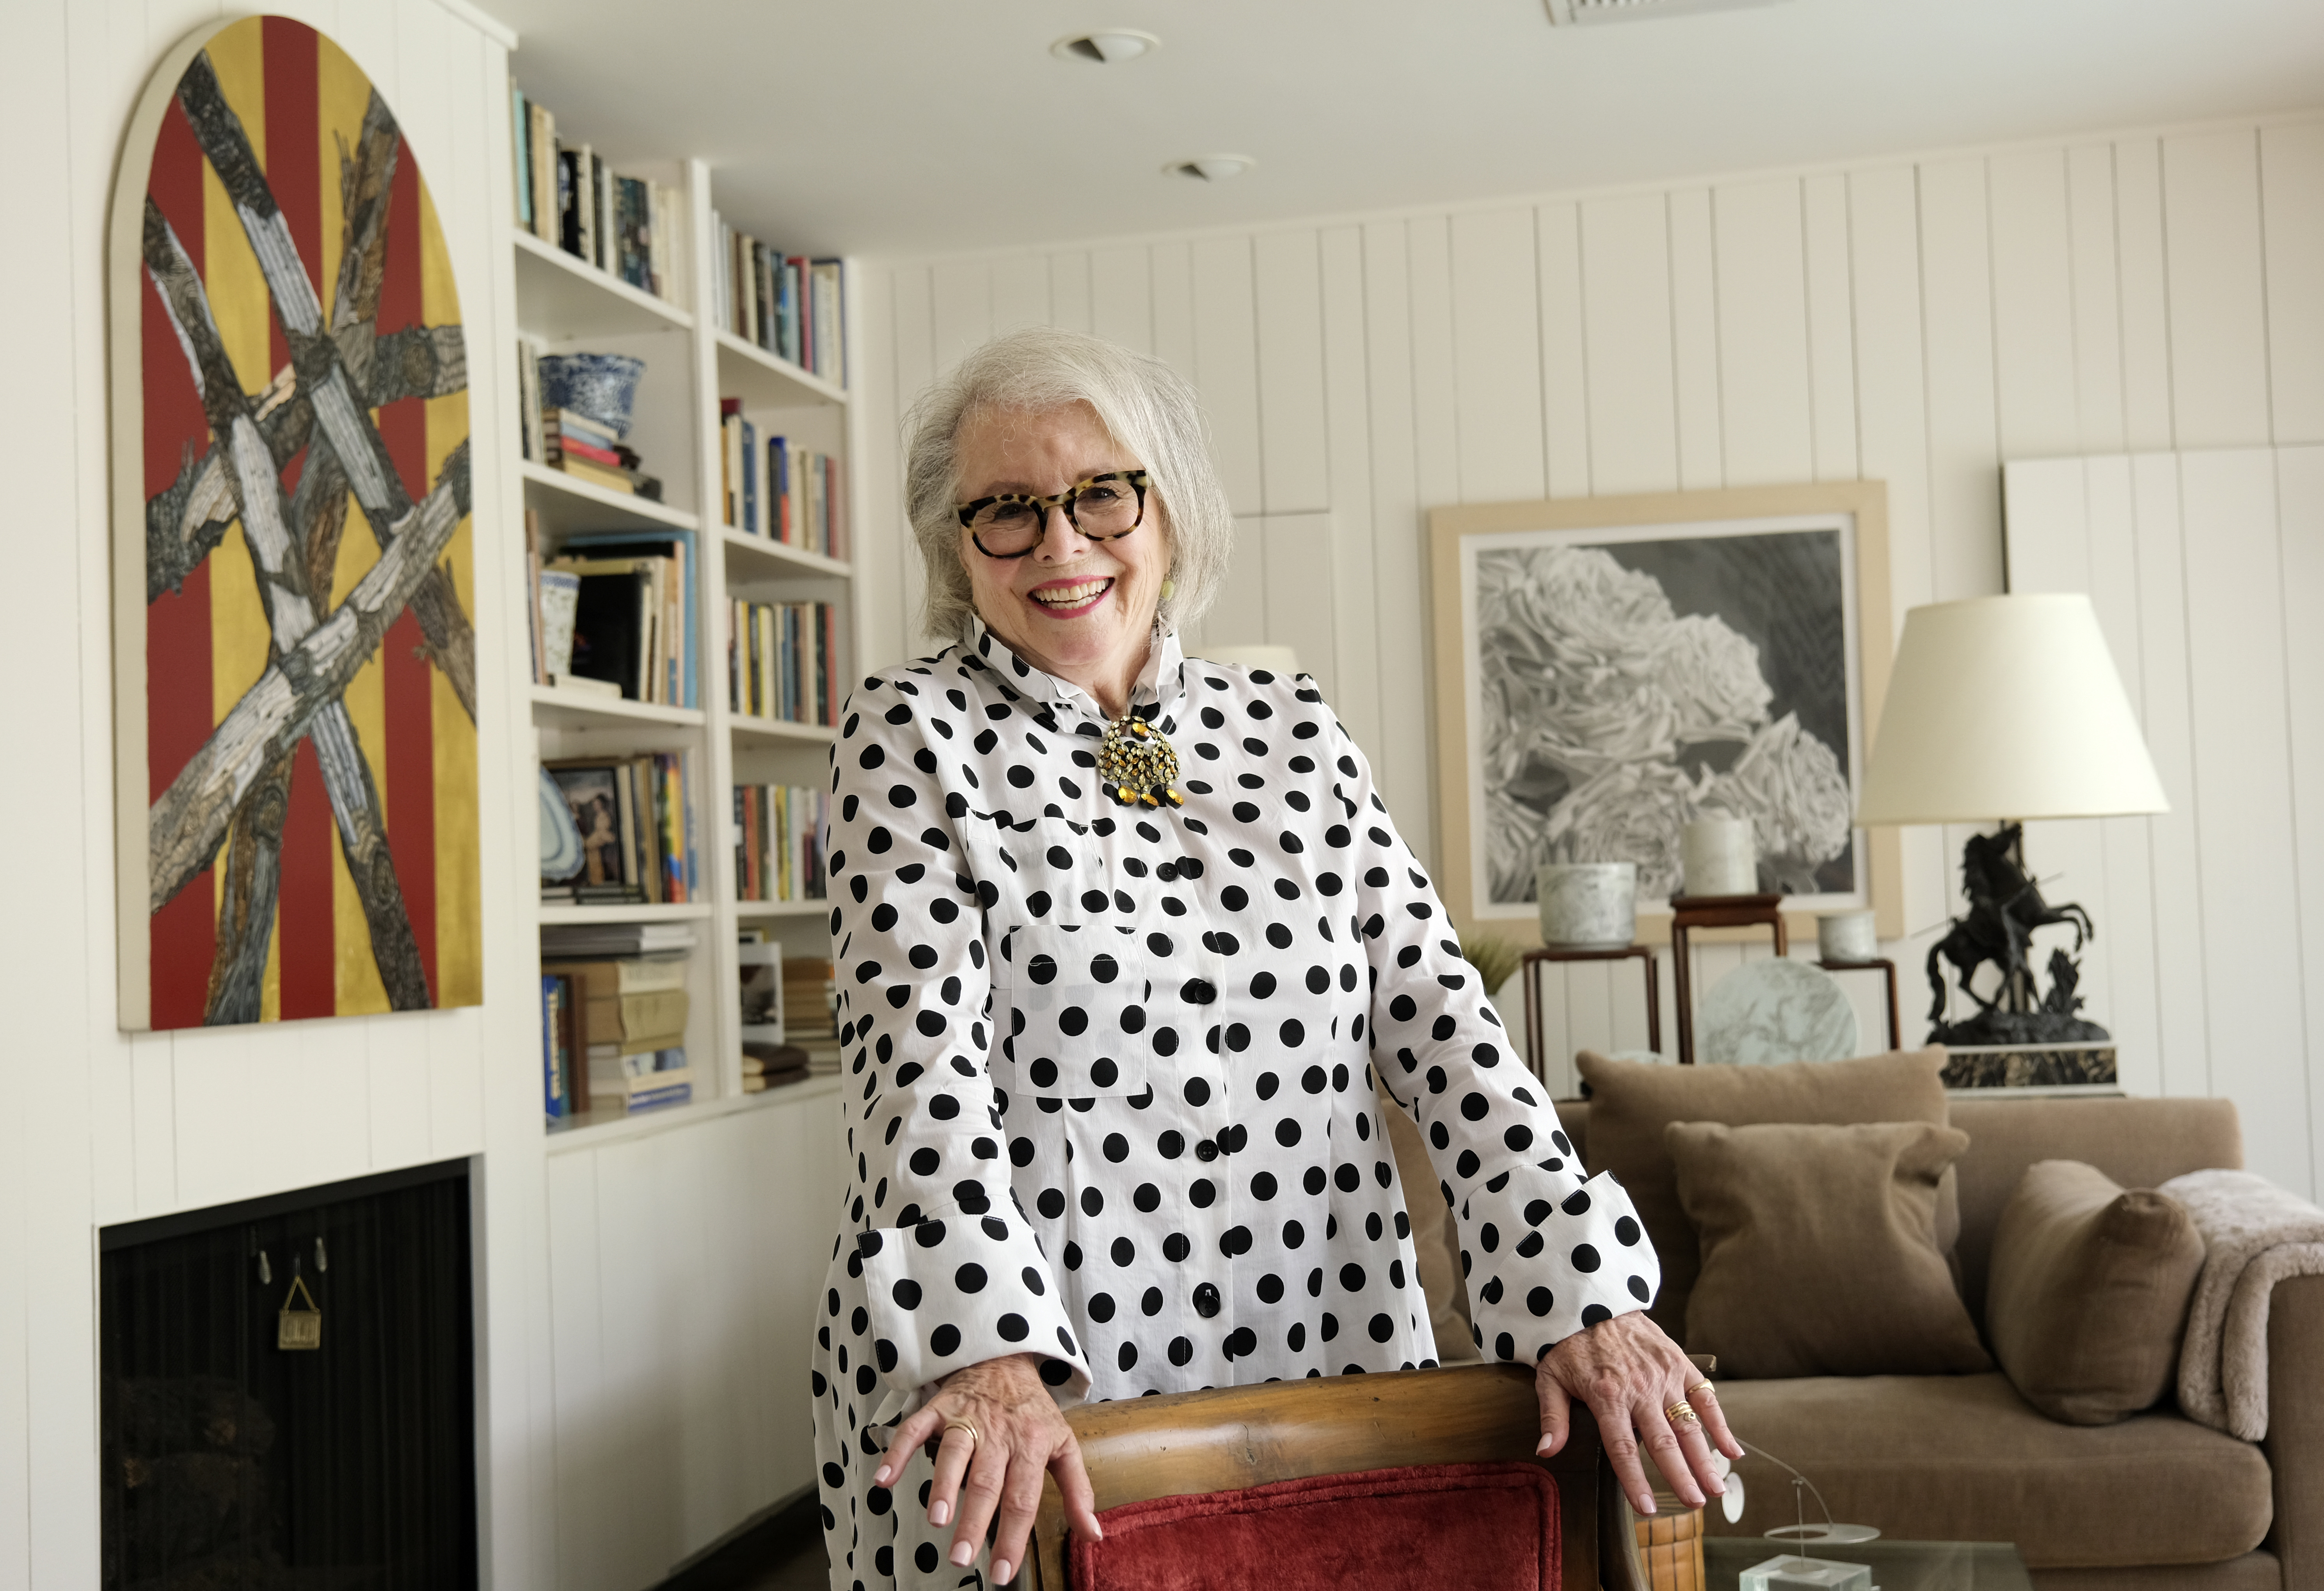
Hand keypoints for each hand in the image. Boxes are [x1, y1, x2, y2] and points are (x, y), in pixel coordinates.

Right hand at [871, 1352, 1100, 1584]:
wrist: (1007, 1355)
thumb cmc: (1034, 1411)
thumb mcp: (1065, 1444)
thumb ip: (1078, 1491)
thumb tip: (1093, 1534)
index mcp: (1033, 1445)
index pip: (1023, 1498)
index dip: (1013, 1537)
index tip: (1002, 1571)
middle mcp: (1000, 1432)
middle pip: (986, 1481)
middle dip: (973, 1522)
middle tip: (961, 1557)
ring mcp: (968, 1417)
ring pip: (954, 1452)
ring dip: (942, 1484)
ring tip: (935, 1518)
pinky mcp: (941, 1406)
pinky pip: (915, 1428)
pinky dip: (898, 1452)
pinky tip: (885, 1478)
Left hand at [1535, 1311, 1742, 1515]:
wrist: (1593, 1298)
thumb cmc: (1570, 1343)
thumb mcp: (1550, 1376)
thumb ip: (1552, 1416)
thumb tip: (1547, 1451)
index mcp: (1606, 1396)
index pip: (1622, 1447)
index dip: (1634, 1479)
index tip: (1646, 1508)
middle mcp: (1639, 1389)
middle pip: (1662, 1441)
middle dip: (1680, 1476)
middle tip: (1694, 1505)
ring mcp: (1663, 1376)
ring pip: (1688, 1424)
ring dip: (1704, 1459)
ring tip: (1716, 1489)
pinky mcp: (1679, 1363)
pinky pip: (1704, 1397)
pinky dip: (1721, 1424)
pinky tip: (1733, 1451)